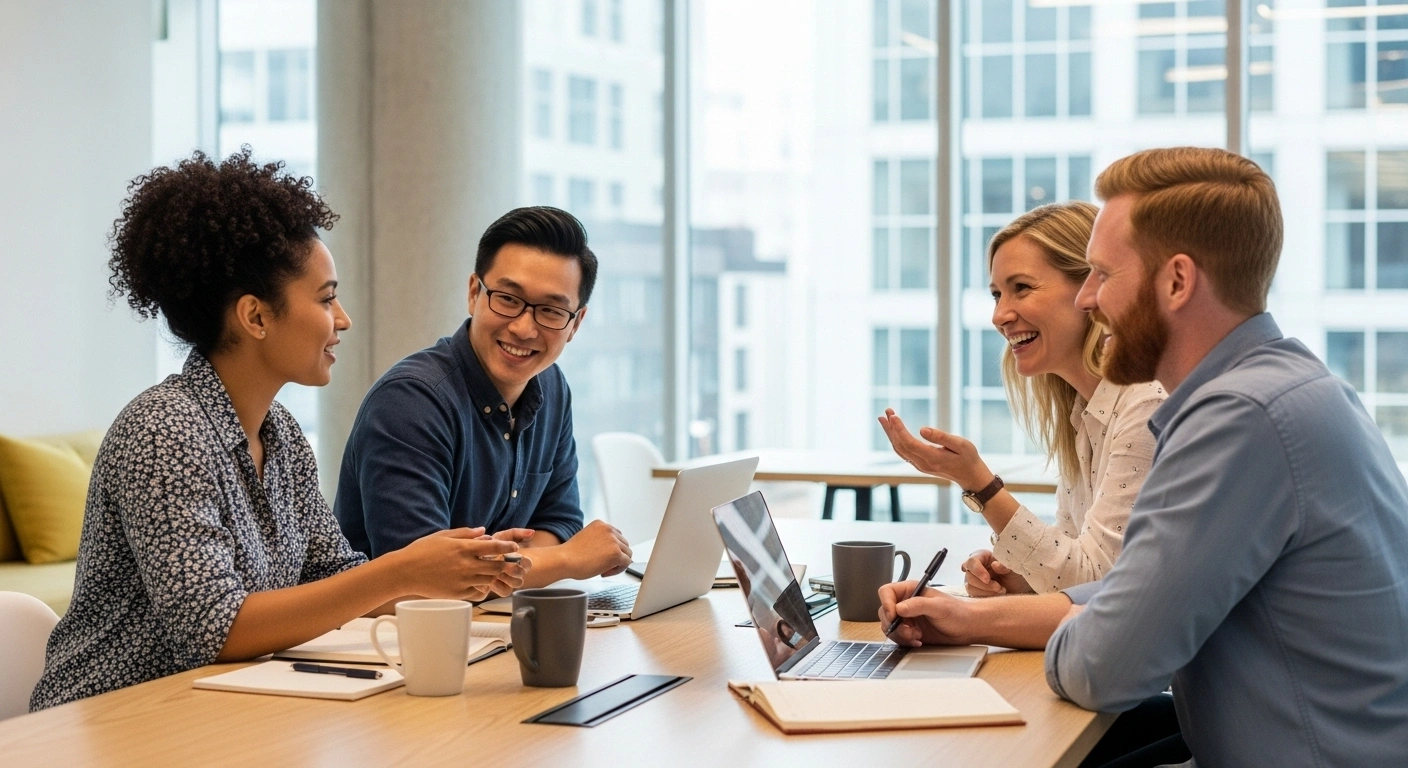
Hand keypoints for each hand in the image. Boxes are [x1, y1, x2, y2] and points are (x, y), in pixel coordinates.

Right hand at [392, 527, 526, 600]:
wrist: (404, 572)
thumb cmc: (421, 551)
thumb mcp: (443, 536)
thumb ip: (465, 533)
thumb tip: (484, 531)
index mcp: (463, 548)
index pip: (494, 546)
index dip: (507, 548)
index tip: (514, 549)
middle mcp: (466, 564)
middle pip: (496, 565)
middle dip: (505, 564)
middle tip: (509, 563)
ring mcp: (463, 580)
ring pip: (489, 579)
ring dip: (494, 576)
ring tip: (494, 573)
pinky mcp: (458, 593)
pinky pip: (478, 592)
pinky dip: (483, 588)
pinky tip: (480, 584)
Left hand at [481, 529, 536, 595]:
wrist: (474, 556)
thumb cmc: (491, 545)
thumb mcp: (502, 537)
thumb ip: (516, 533)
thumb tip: (532, 532)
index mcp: (520, 560)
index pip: (528, 563)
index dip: (521, 561)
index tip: (511, 556)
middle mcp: (516, 572)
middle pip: (522, 575)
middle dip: (513, 571)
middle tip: (503, 566)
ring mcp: (509, 581)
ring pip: (516, 584)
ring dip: (507, 579)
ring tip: (495, 573)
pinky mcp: (500, 588)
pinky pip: (505, 592)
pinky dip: (498, 586)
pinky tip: (490, 580)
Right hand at [563, 520, 632, 577]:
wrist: (564, 560)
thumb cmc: (570, 554)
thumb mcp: (587, 538)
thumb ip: (600, 541)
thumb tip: (610, 551)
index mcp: (601, 524)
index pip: (616, 536)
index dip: (611, 549)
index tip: (603, 556)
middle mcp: (609, 530)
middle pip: (624, 544)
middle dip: (616, 556)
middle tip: (603, 565)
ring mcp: (613, 541)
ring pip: (627, 554)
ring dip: (617, 563)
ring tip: (603, 569)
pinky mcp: (616, 553)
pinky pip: (626, 562)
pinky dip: (618, 570)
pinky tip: (604, 572)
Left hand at [876, 409, 991, 491]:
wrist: (970, 476)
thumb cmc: (968, 458)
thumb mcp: (961, 444)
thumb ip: (941, 437)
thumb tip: (922, 429)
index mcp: (932, 458)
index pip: (909, 443)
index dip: (899, 429)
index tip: (893, 416)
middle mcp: (922, 464)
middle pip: (900, 445)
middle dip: (891, 428)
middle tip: (886, 411)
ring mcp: (919, 466)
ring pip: (899, 449)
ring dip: (890, 433)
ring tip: (884, 417)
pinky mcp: (919, 464)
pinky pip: (903, 452)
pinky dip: (896, 439)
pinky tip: (892, 430)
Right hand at [878, 580, 975, 646]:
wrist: (967, 628)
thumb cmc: (958, 612)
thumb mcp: (939, 606)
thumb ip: (918, 605)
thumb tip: (899, 608)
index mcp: (910, 590)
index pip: (886, 592)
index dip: (886, 603)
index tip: (894, 616)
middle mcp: (906, 603)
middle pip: (884, 611)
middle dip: (894, 624)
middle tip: (908, 630)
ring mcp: (907, 618)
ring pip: (889, 626)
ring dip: (900, 634)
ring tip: (916, 636)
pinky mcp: (910, 631)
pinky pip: (898, 637)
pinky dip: (905, 641)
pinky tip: (918, 640)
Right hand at [961, 550, 1032, 597]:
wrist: (1020, 589)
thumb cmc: (1015, 574)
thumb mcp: (1014, 568)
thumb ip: (1004, 565)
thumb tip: (994, 565)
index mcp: (982, 556)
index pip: (972, 562)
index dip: (978, 571)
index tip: (988, 579)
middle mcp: (975, 568)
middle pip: (969, 576)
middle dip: (985, 585)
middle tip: (999, 587)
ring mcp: (973, 580)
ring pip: (970, 588)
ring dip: (986, 592)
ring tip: (1001, 591)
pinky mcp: (975, 592)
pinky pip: (974, 596)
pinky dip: (986, 597)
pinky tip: (997, 595)